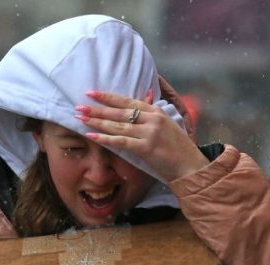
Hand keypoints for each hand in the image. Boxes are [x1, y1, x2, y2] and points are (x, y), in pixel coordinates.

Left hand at [75, 91, 207, 182]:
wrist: (191, 166)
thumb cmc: (179, 148)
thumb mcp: (168, 125)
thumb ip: (154, 113)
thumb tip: (147, 95)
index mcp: (156, 111)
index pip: (127, 101)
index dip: (108, 97)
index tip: (91, 93)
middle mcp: (152, 119)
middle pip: (119, 112)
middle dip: (97, 109)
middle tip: (78, 106)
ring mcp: (149, 132)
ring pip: (118, 125)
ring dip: (97, 122)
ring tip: (80, 118)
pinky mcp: (147, 147)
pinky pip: (121, 141)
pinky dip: (105, 138)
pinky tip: (92, 135)